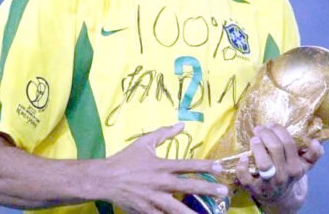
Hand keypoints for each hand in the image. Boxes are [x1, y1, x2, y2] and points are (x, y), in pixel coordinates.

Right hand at [100, 122, 227, 212]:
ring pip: (177, 209)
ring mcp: (154, 199)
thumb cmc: (125, 159)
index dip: (205, 166)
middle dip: (207, 189)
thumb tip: (181, 124)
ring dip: (193, 213)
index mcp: (161, 165)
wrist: (105, 179)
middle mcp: (160, 183)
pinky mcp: (146, 211)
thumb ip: (164, 133)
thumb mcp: (144, 142)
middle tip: (223, 191)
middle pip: (188, 187)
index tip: (219, 168)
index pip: (187, 165)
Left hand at [235, 124, 322, 212]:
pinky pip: (245, 178)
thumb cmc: (290, 174)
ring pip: (263, 163)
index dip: (279, 130)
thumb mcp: (304, 166)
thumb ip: (313, 155)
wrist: (280, 198)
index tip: (271, 125)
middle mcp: (283, 175)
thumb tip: (316, 142)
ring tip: (253, 139)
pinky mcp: (253, 188)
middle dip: (266, 134)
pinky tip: (243, 157)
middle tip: (259, 128)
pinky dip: (242, 166)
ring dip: (257, 147)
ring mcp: (268, 183)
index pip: (288, 144)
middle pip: (275, 149)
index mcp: (295, 168)